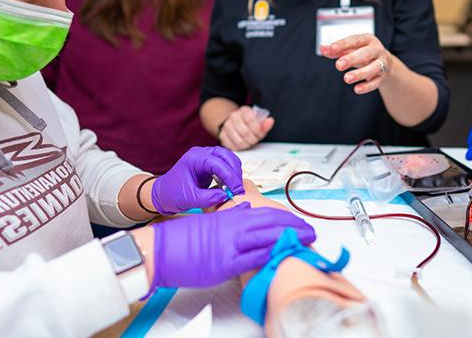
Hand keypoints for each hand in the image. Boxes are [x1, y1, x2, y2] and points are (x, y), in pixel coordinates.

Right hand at [147, 204, 315, 288]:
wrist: (160, 248)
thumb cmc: (182, 238)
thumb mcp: (209, 220)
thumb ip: (230, 214)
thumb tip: (246, 208)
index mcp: (230, 216)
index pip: (266, 213)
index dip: (286, 217)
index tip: (299, 221)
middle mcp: (233, 228)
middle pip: (272, 224)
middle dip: (294, 228)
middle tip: (311, 231)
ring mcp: (230, 246)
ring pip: (267, 238)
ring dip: (289, 240)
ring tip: (305, 242)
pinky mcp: (225, 264)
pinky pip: (253, 258)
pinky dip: (270, 256)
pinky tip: (283, 255)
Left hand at [151, 146, 244, 213]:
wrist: (164, 194)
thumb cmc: (172, 194)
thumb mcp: (189, 199)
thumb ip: (208, 198)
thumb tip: (226, 195)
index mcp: (194, 158)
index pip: (217, 163)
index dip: (229, 176)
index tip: (236, 190)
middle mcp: (201, 153)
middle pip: (226, 155)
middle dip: (234, 172)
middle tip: (238, 190)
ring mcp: (206, 156)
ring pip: (228, 158)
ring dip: (234, 172)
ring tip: (235, 188)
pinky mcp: (210, 163)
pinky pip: (226, 164)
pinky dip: (231, 173)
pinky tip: (230, 186)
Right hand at [219, 105, 273, 150]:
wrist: (235, 123)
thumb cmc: (249, 124)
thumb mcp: (259, 122)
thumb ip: (265, 123)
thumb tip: (270, 121)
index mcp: (244, 111)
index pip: (250, 120)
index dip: (257, 129)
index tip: (260, 133)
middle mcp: (233, 116)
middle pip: (245, 132)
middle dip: (253, 139)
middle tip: (255, 139)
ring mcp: (226, 126)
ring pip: (239, 141)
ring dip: (247, 144)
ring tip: (249, 142)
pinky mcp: (222, 136)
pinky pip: (232, 146)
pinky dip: (240, 148)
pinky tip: (243, 144)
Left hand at [320, 34, 392, 94]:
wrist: (385, 63)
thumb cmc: (363, 53)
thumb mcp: (350, 49)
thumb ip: (335, 50)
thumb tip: (322, 49)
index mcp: (368, 39)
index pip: (355, 40)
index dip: (344, 44)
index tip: (332, 48)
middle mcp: (377, 50)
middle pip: (366, 53)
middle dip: (352, 59)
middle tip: (338, 65)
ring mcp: (382, 63)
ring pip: (374, 68)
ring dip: (360, 73)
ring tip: (346, 78)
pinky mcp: (383, 77)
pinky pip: (376, 82)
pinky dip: (367, 86)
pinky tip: (357, 89)